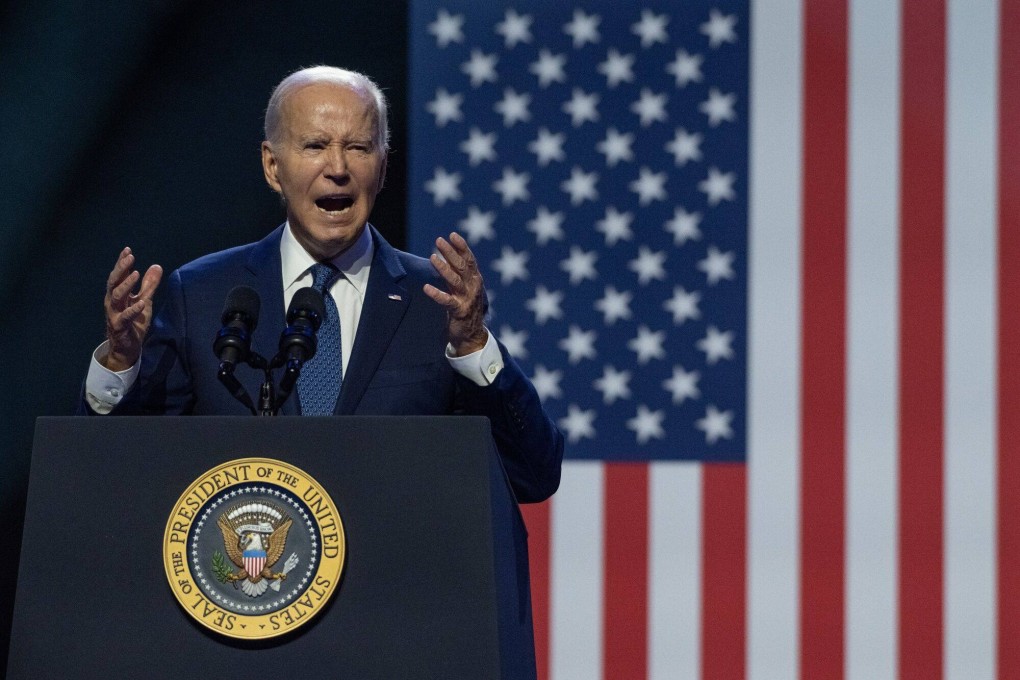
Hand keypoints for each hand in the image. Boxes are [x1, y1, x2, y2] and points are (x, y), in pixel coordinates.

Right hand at [103, 247, 162, 370]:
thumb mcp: (144, 301)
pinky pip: (125, 317)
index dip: (122, 263)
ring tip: (135, 273)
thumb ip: (149, 285)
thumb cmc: (134, 322)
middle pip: (113, 282)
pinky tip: (141, 303)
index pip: (118, 275)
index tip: (128, 250)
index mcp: (118, 294)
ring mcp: (114, 314)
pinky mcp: (120, 326)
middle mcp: (113, 302)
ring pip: (116, 296)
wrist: (127, 347)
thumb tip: (156, 266)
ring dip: (125, 284)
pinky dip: (133, 310)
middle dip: (121, 268)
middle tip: (130, 257)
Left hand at [423, 232, 488, 355]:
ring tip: (432, 257)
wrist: (471, 334)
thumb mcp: (463, 288)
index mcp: (475, 280)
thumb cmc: (465, 307)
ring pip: (455, 280)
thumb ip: (457, 274)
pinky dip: (436, 294)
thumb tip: (446, 256)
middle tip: (439, 241)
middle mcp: (473, 287)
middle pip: (462, 266)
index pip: (470, 260)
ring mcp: (467, 299)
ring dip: (444, 268)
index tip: (452, 235)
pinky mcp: (459, 311)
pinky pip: (447, 301)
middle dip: (451, 253)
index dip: (462, 247)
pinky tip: (426, 288)